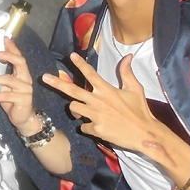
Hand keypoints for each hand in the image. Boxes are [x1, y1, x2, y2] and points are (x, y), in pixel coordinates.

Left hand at [0, 38, 38, 134]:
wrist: (23, 119)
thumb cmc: (13, 100)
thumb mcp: (6, 86)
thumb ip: (2, 75)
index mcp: (23, 74)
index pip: (19, 57)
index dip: (12, 48)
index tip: (5, 38)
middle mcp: (26, 79)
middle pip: (21, 63)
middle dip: (9, 56)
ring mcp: (26, 90)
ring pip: (9, 80)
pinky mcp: (23, 100)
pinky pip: (7, 96)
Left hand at [42, 53, 162, 153]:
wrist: (145, 134)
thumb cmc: (140, 111)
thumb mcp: (135, 89)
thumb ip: (127, 73)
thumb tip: (127, 56)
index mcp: (107, 90)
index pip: (91, 74)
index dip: (80, 64)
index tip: (71, 55)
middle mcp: (99, 101)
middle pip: (73, 90)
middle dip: (57, 84)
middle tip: (44, 78)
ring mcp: (96, 116)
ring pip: (74, 108)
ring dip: (75, 109)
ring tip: (83, 111)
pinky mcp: (96, 129)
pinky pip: (83, 126)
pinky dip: (87, 126)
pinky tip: (96, 127)